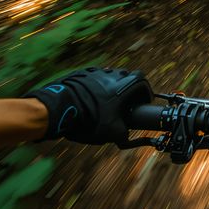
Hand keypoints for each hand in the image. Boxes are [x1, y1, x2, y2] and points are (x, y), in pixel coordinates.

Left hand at [25, 67, 152, 143]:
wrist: (62, 107)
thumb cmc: (91, 118)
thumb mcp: (111, 131)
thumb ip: (123, 134)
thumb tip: (125, 137)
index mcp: (125, 85)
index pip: (143, 83)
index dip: (145, 92)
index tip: (143, 101)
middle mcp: (113, 74)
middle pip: (127, 76)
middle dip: (128, 87)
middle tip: (125, 101)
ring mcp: (96, 72)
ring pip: (110, 75)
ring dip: (111, 85)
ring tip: (106, 100)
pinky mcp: (81, 73)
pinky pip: (94, 77)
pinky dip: (96, 85)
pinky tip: (90, 96)